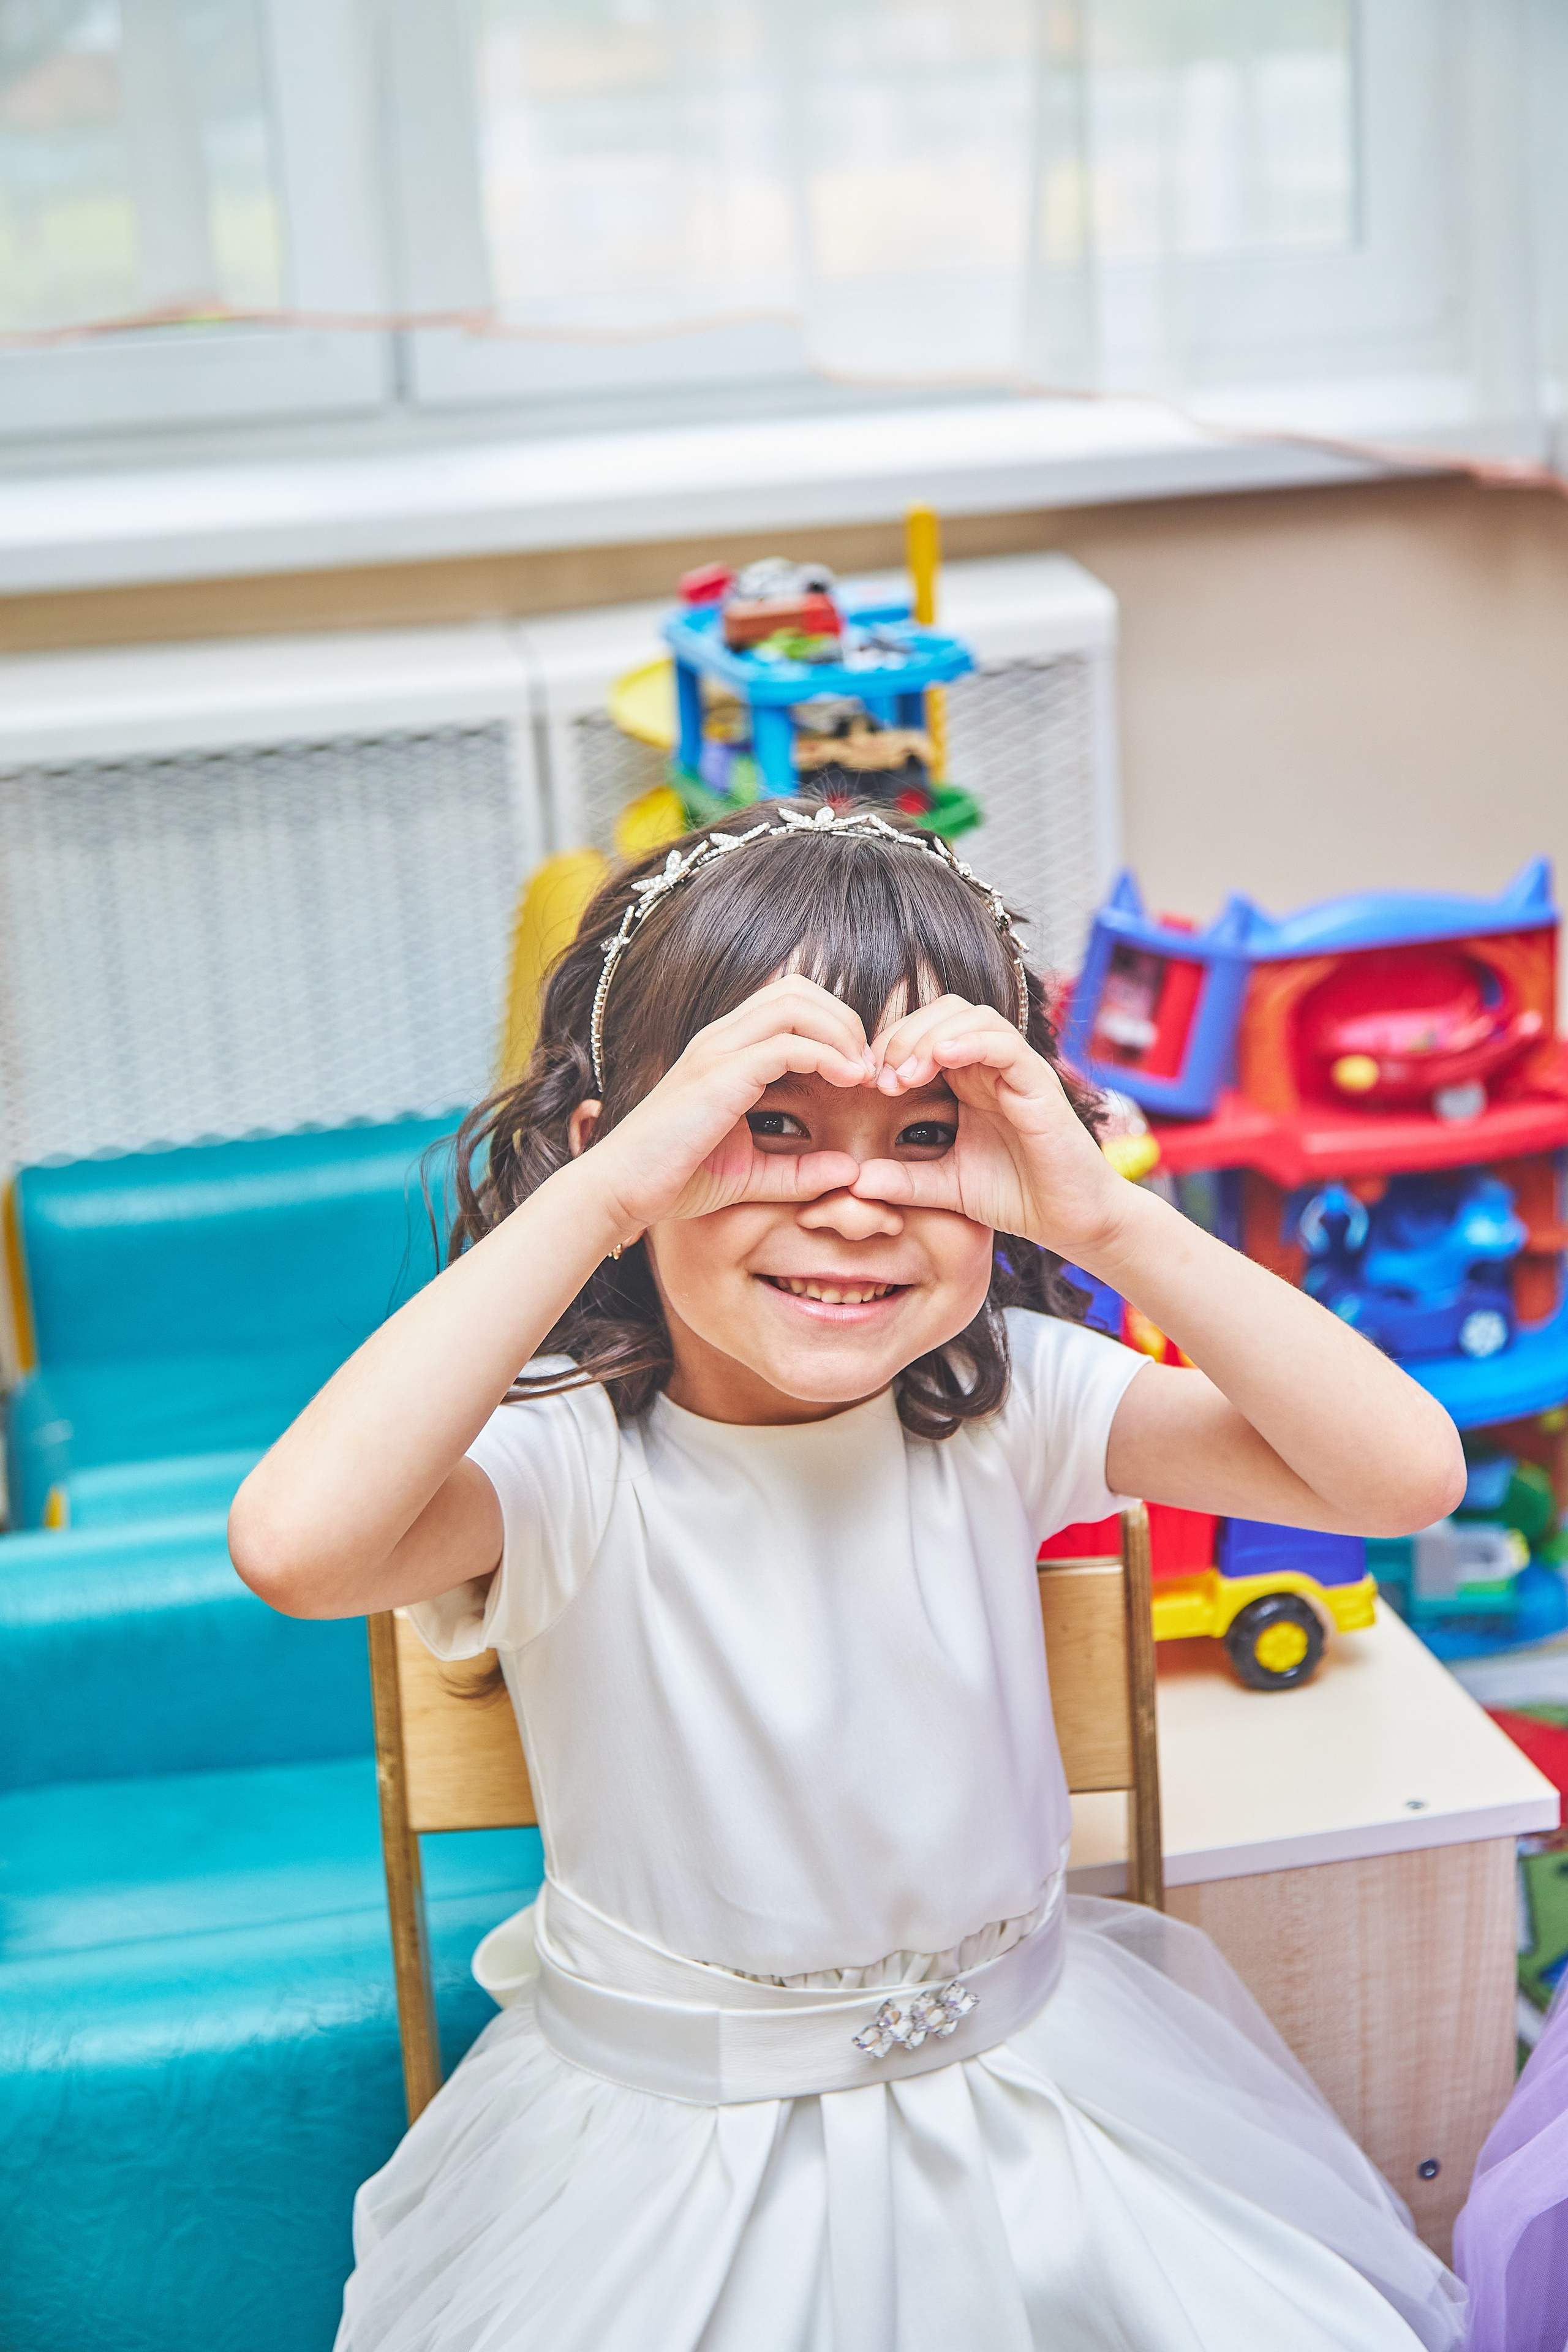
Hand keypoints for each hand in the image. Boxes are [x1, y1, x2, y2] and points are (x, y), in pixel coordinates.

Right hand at [581, 976, 871, 1233]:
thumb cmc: (675, 1180)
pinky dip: (826, 1055)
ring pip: (794, 1003)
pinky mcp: (718, 1075)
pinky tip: (847, 1081)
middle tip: (868, 1065)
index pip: (788, 1003)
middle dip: (844, 1018)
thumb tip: (849, 1171)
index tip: (860, 1071)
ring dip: (840, 1030)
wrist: (619, 1191)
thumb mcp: (750, 1175)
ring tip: (861, 1070)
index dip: (833, 1026)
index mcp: (724, 1050)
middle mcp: (719, 1039)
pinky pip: (786, 1045)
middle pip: (796, 989)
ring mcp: (716, 1051)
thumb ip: (799, 1173)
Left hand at [852, 996, 1127, 1260]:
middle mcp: (992, 1067)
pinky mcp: (1039, 1084)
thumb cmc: (1015, 1196)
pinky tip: (942, 1059)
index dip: (889, 1045)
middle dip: (903, 1035)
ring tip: (906, 1074)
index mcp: (968, 1080)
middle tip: (881, 1078)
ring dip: (930, 1036)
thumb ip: (903, 1180)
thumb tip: (853, 1180)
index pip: (924, 1031)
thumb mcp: (945, 1186)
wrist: (1070, 1222)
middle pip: (943, 1012)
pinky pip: (1005, 1044)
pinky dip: (971, 1042)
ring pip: (972, 1018)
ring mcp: (1017, 1071)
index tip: (866, 1083)